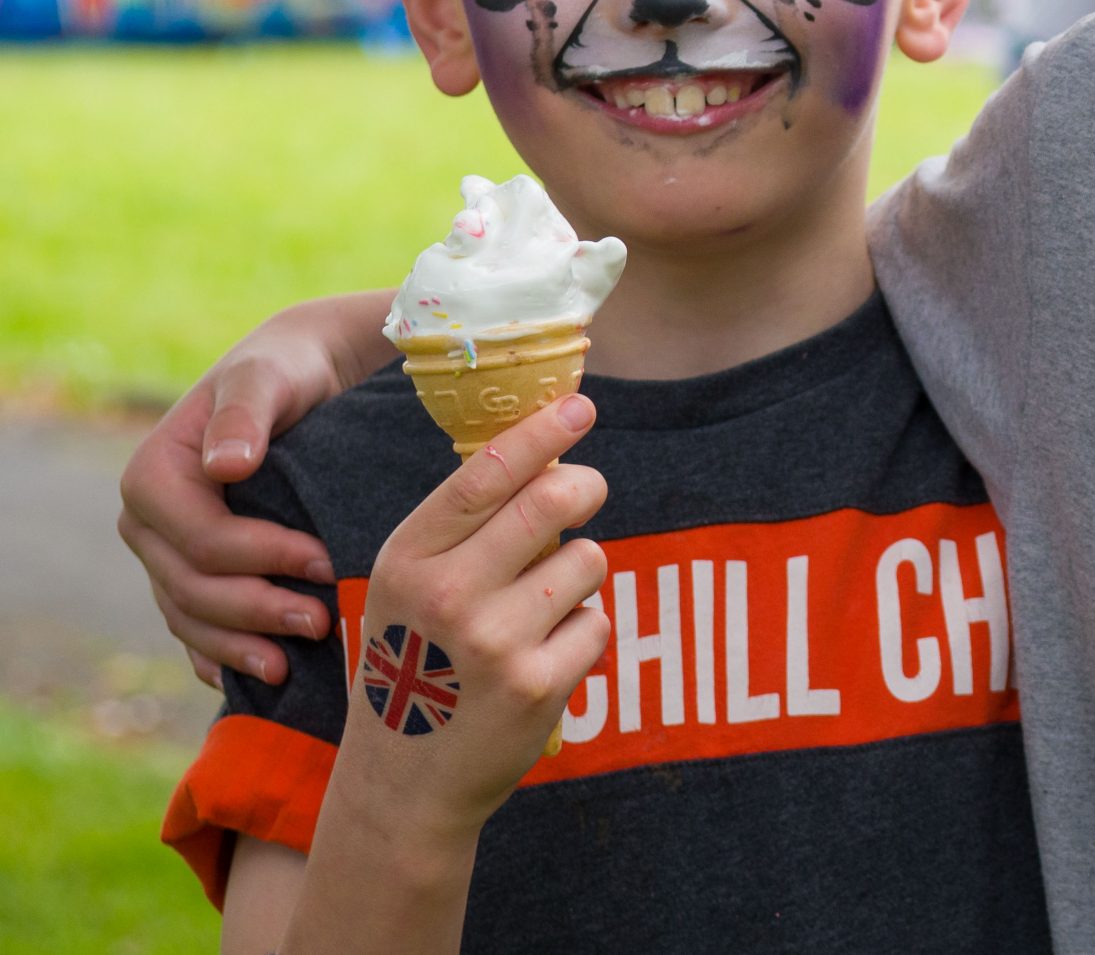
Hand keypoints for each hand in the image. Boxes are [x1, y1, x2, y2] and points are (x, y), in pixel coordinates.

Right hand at [118, 293, 394, 685]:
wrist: (302, 376)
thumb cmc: (285, 370)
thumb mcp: (268, 375)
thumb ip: (245, 412)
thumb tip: (226, 464)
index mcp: (154, 477)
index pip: (200, 539)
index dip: (258, 558)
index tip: (320, 562)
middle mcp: (149, 522)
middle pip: (193, 587)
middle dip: (255, 611)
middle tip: (321, 622)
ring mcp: (168, 554)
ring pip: (191, 617)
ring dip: (238, 646)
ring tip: (293, 665)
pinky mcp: (196, 574)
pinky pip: (197, 628)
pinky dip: (223, 656)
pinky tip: (259, 676)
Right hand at [335, 395, 610, 834]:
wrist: (404, 779)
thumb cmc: (415, 661)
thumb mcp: (410, 586)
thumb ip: (464, 526)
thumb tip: (547, 450)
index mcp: (408, 559)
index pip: (486, 474)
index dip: (541, 432)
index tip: (579, 406)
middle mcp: (447, 595)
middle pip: (554, 500)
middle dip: (585, 484)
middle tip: (587, 487)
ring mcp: (494, 642)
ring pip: (588, 559)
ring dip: (579, 572)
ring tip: (537, 607)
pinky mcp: (538, 684)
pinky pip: (598, 620)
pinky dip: (583, 632)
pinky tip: (542, 659)